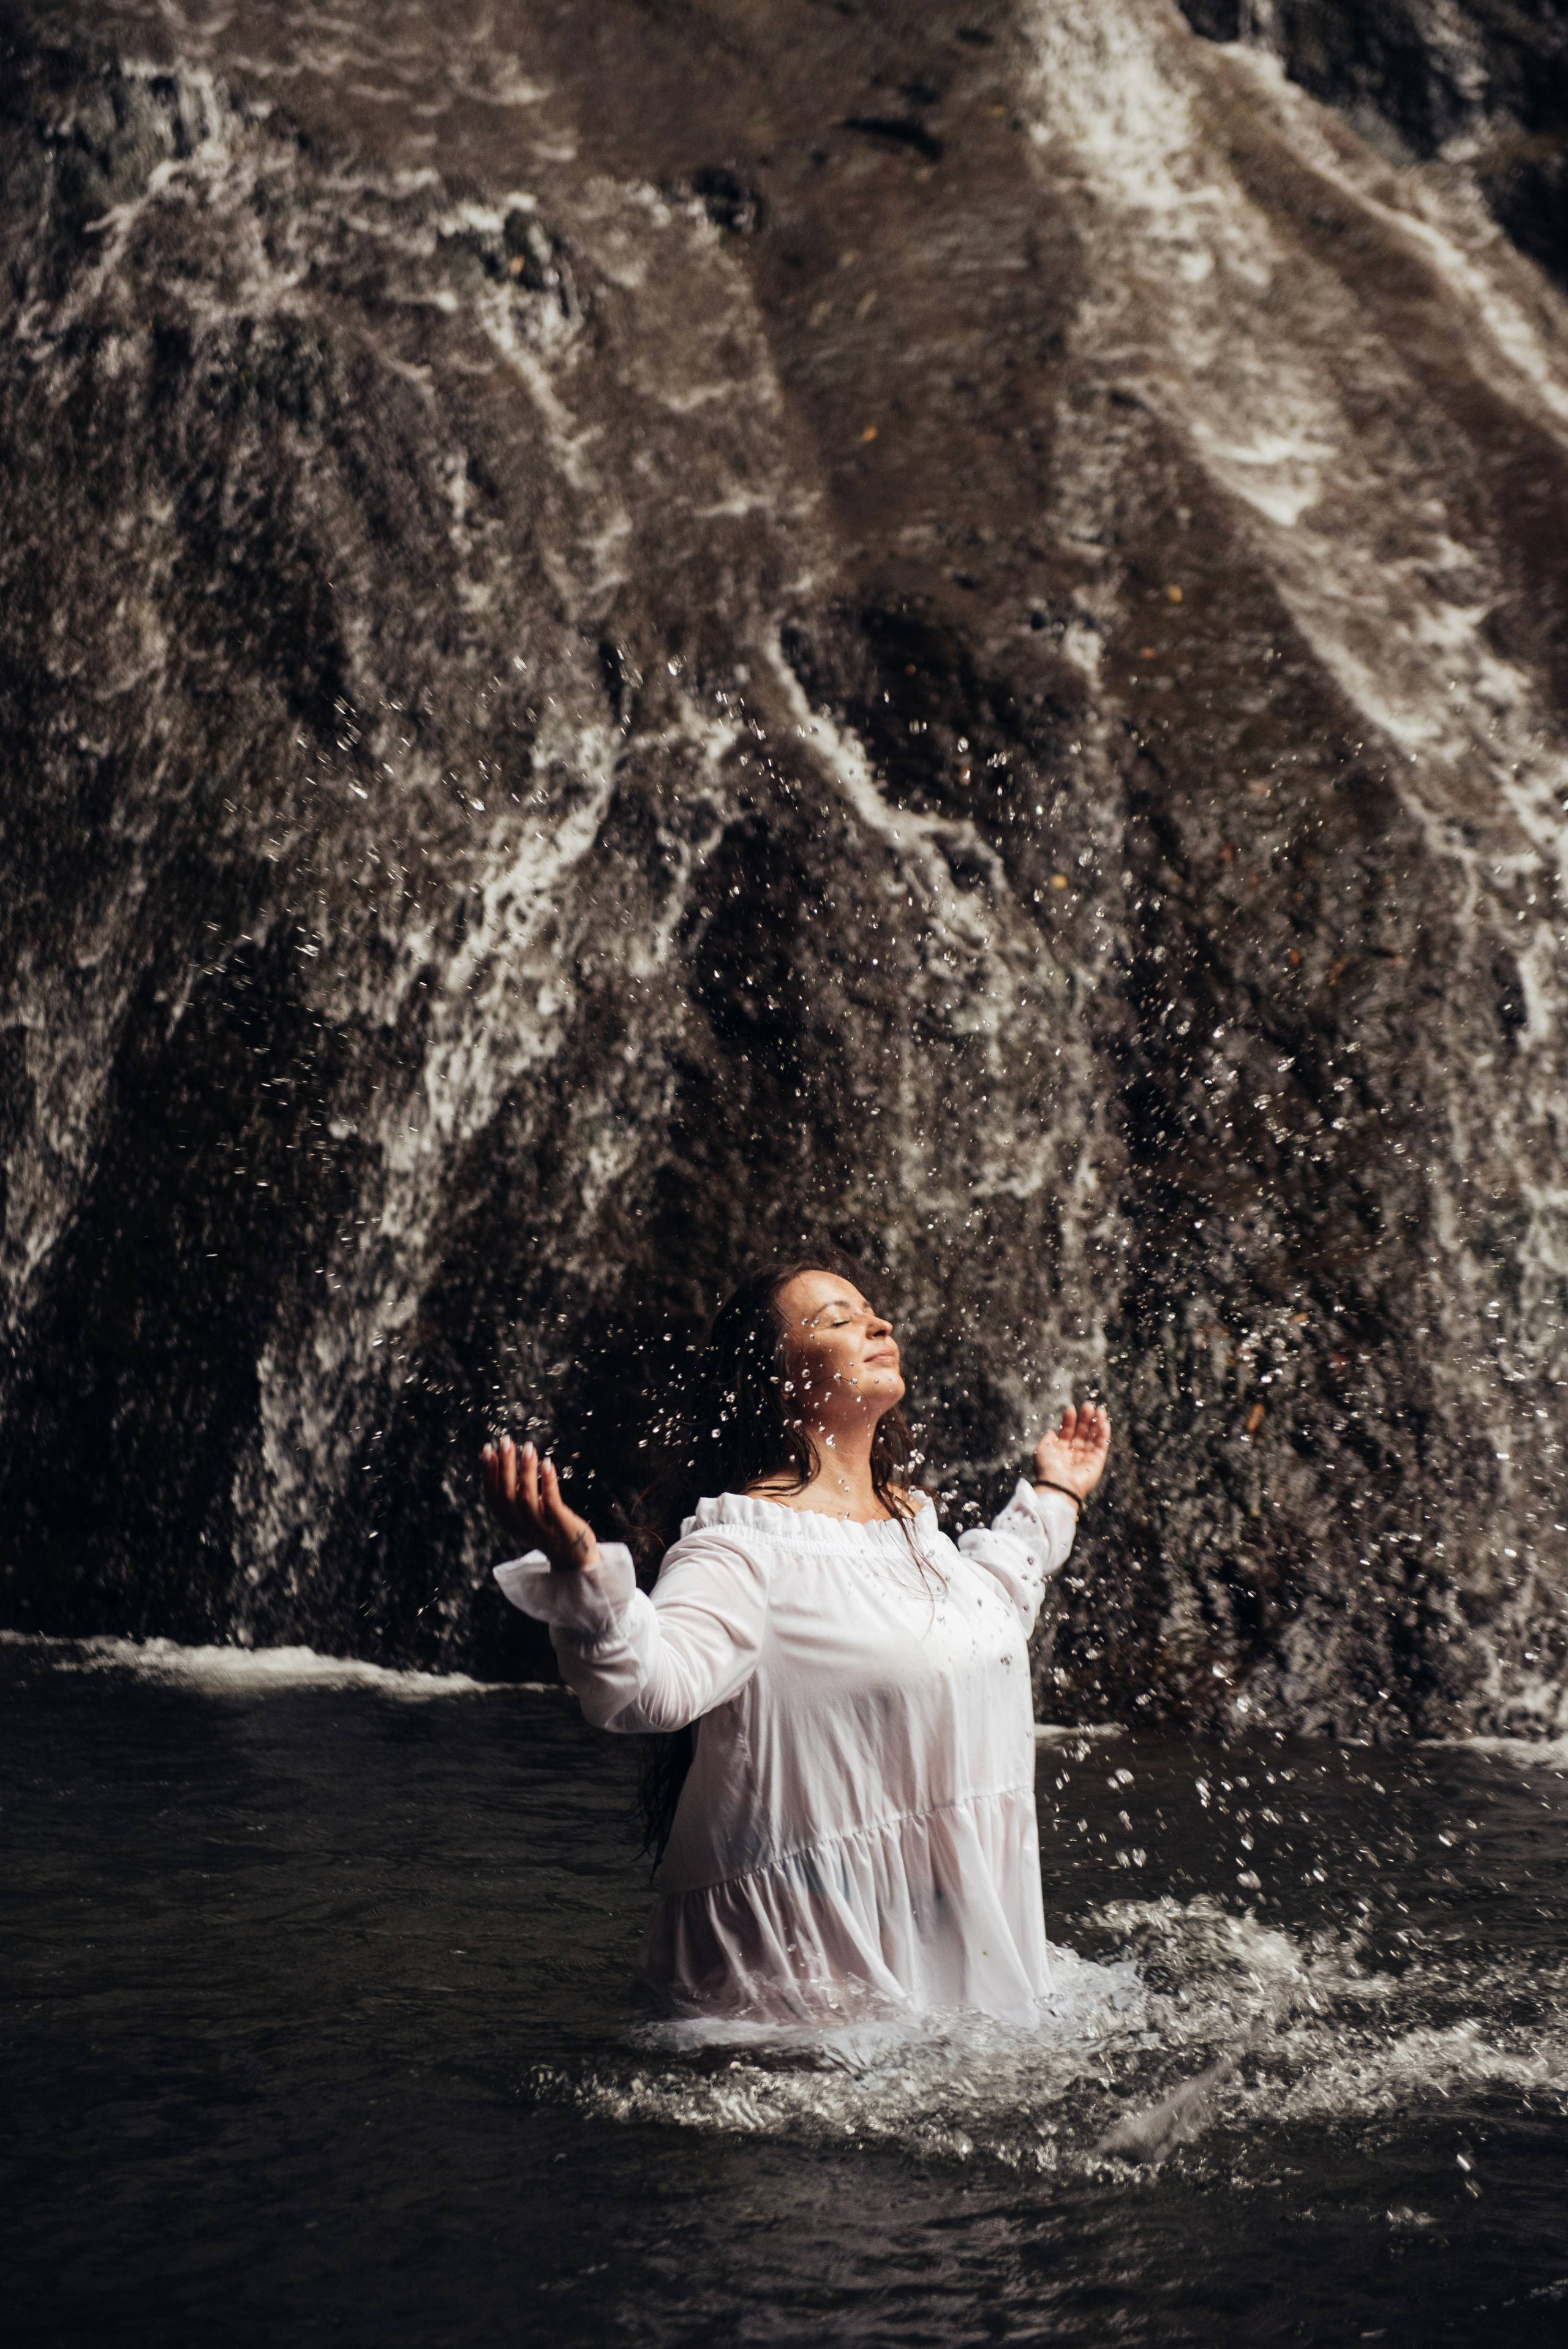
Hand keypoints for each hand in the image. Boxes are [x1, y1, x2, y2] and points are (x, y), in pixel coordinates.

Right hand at [480, 1435, 599, 1574]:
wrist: (573, 1557)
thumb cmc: (548, 1528)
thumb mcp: (526, 1514)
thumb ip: (514, 1495)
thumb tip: (502, 1461)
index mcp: (509, 1523)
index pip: (493, 1496)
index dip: (488, 1472)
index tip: (488, 1448)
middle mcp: (521, 1527)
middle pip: (507, 1493)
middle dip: (504, 1466)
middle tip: (506, 1441)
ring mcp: (540, 1528)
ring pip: (526, 1497)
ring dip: (526, 1470)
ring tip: (528, 1447)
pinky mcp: (560, 1526)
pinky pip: (551, 1502)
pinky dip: (547, 1482)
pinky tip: (547, 1463)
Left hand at [1032, 1401, 1110, 1502]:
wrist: (1058, 1486)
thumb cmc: (1047, 1469)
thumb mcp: (1042, 1449)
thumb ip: (1048, 1439)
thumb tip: (1051, 1430)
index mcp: (1061, 1450)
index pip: (1068, 1431)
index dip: (1069, 1420)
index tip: (1071, 1408)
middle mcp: (1074, 1453)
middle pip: (1082, 1432)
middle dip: (1085, 1418)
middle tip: (1089, 1405)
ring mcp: (1086, 1458)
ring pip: (1093, 1437)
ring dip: (1097, 1423)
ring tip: (1099, 1410)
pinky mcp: (1096, 1462)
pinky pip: (1102, 1446)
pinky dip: (1104, 1435)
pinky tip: (1104, 1423)